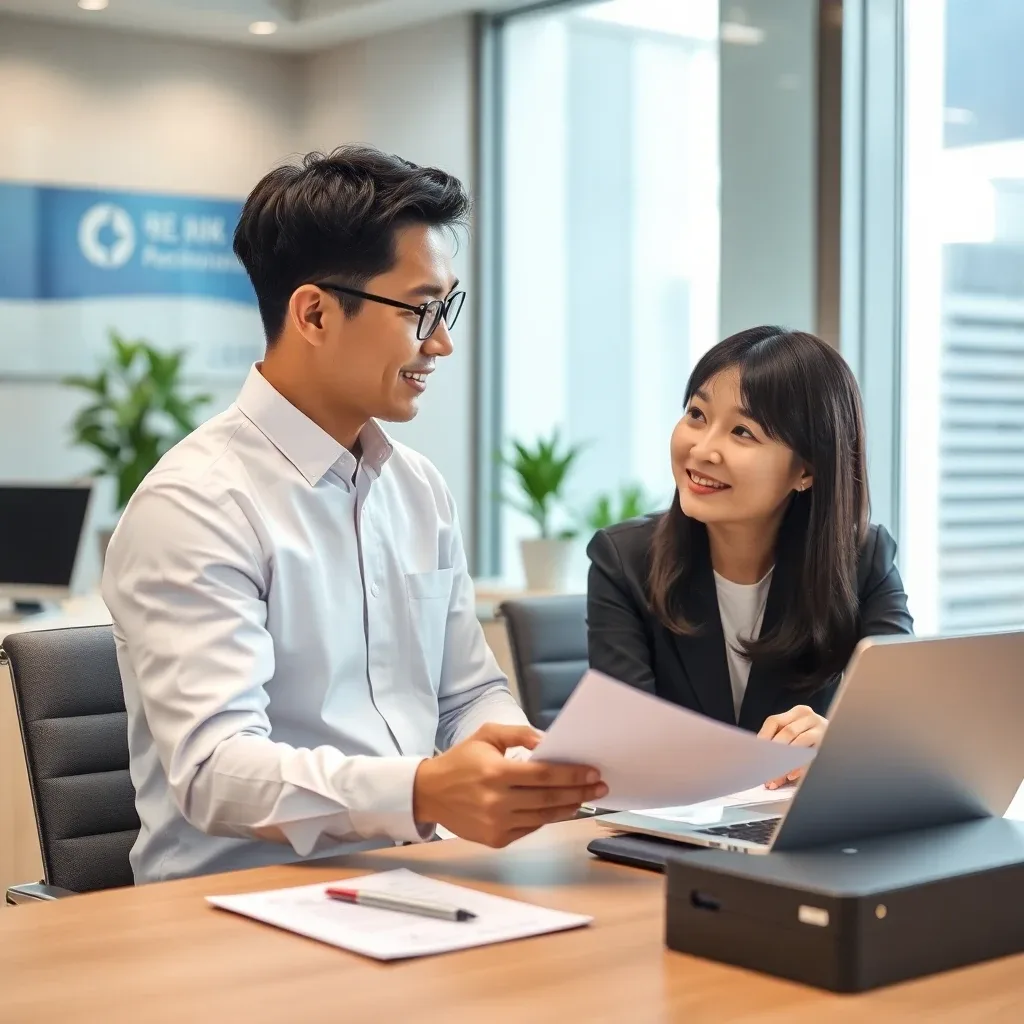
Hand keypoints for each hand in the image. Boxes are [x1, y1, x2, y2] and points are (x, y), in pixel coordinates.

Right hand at [413, 723, 606, 847]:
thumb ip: (519, 734)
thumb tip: (548, 742)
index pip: (544, 775)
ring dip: (569, 807)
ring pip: (544, 816)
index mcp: (496, 772)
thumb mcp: (486, 735)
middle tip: (599, 786)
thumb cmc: (461, 761)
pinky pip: (530, 828)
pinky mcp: (495, 839)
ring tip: (584, 798)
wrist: (429, 793)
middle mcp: (497, 801)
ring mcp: (496, 823)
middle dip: (579, 791)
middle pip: (549, 798)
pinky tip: (559, 808)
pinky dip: (547, 818)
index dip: (571, 775)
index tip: (592, 772)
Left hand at [758, 705, 827, 789]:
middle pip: (786, 732)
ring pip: (798, 743)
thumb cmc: (813, 736)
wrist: (847, 731)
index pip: (774, 721)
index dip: (763, 737)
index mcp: (797, 712)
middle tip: (764, 771)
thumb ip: (780, 741)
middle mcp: (810, 717)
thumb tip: (762, 761)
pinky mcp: (829, 743)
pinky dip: (799, 767)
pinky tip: (792, 775)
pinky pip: (810, 756)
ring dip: (784, 762)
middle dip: (774, 753)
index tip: (756, 754)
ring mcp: (822, 729)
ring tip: (775, 777)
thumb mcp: (797, 731)